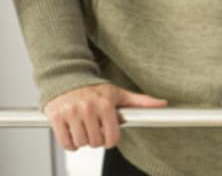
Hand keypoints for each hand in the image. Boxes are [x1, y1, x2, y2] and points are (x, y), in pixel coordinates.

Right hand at [42, 83, 166, 150]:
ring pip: (81, 143)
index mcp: (105, 104)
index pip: (112, 136)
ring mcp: (71, 113)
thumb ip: (140, 102)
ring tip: (84, 130)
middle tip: (95, 131)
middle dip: (96, 140)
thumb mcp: (118, 94)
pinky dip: (70, 144)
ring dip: (83, 141)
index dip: (111, 141)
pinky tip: (73, 134)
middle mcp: (88, 108)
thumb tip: (162, 104)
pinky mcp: (56, 118)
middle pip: (96, 142)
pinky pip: (65, 142)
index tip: (109, 138)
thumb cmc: (94, 90)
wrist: (66, 80)